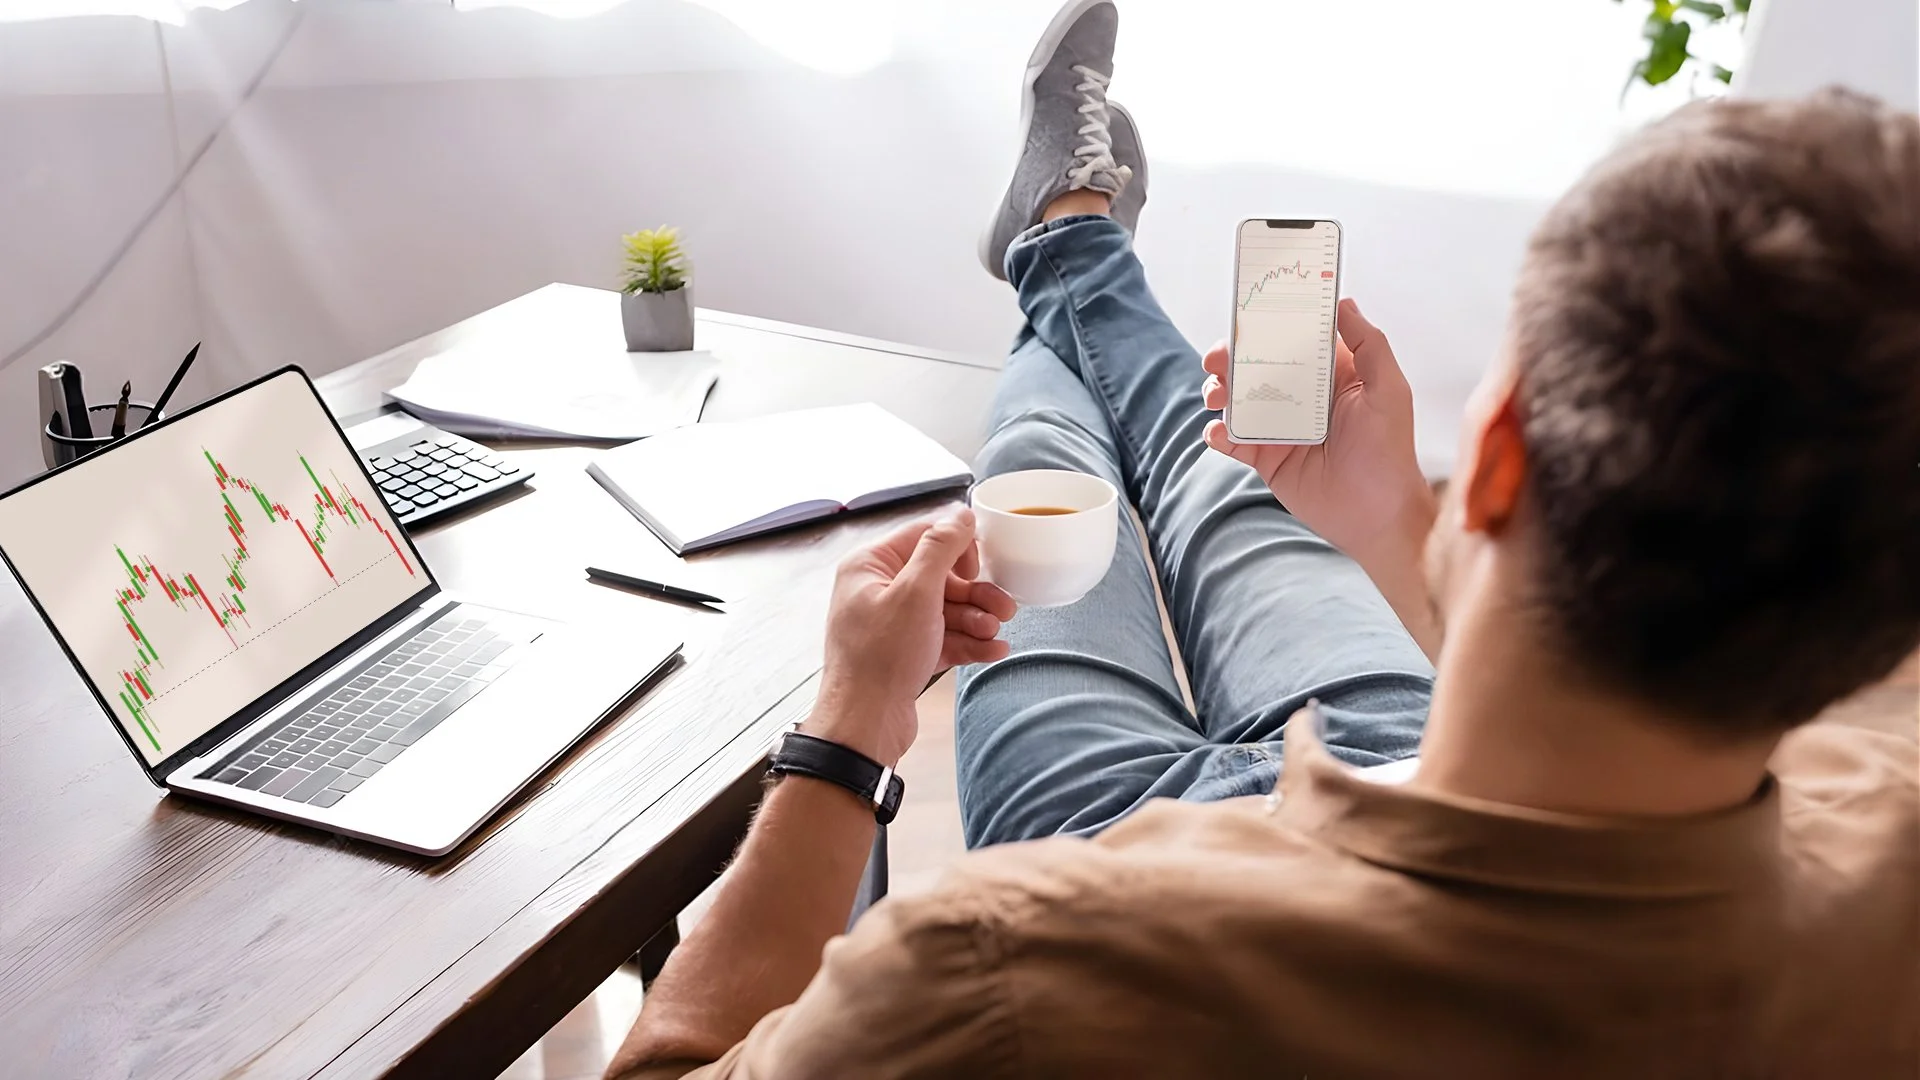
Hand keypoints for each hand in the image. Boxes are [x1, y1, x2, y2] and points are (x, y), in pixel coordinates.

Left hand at [808, 509, 1016, 766]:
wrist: (865, 725)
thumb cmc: (880, 659)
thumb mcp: (916, 593)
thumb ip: (940, 548)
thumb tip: (960, 514)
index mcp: (869, 566)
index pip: (921, 536)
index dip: (957, 547)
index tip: (981, 565)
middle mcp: (877, 591)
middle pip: (939, 577)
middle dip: (975, 593)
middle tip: (1004, 606)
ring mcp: (891, 624)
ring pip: (945, 609)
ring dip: (976, 619)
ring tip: (996, 632)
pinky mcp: (904, 654)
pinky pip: (943, 637)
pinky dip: (968, 642)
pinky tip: (993, 650)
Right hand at [1203, 298, 1433, 565]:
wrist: (1376, 515)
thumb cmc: (1389, 451)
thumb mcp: (1388, 390)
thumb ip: (1369, 344)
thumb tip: (1343, 302)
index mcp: (1329, 373)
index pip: (1293, 337)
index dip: (1269, 323)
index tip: (1246, 309)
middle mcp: (1300, 395)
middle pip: (1255, 365)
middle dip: (1229, 357)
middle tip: (1216, 359)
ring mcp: (1279, 426)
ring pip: (1236, 399)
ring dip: (1217, 391)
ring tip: (1214, 397)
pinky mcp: (1264, 458)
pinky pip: (1231, 440)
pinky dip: (1217, 433)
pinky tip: (1218, 432)